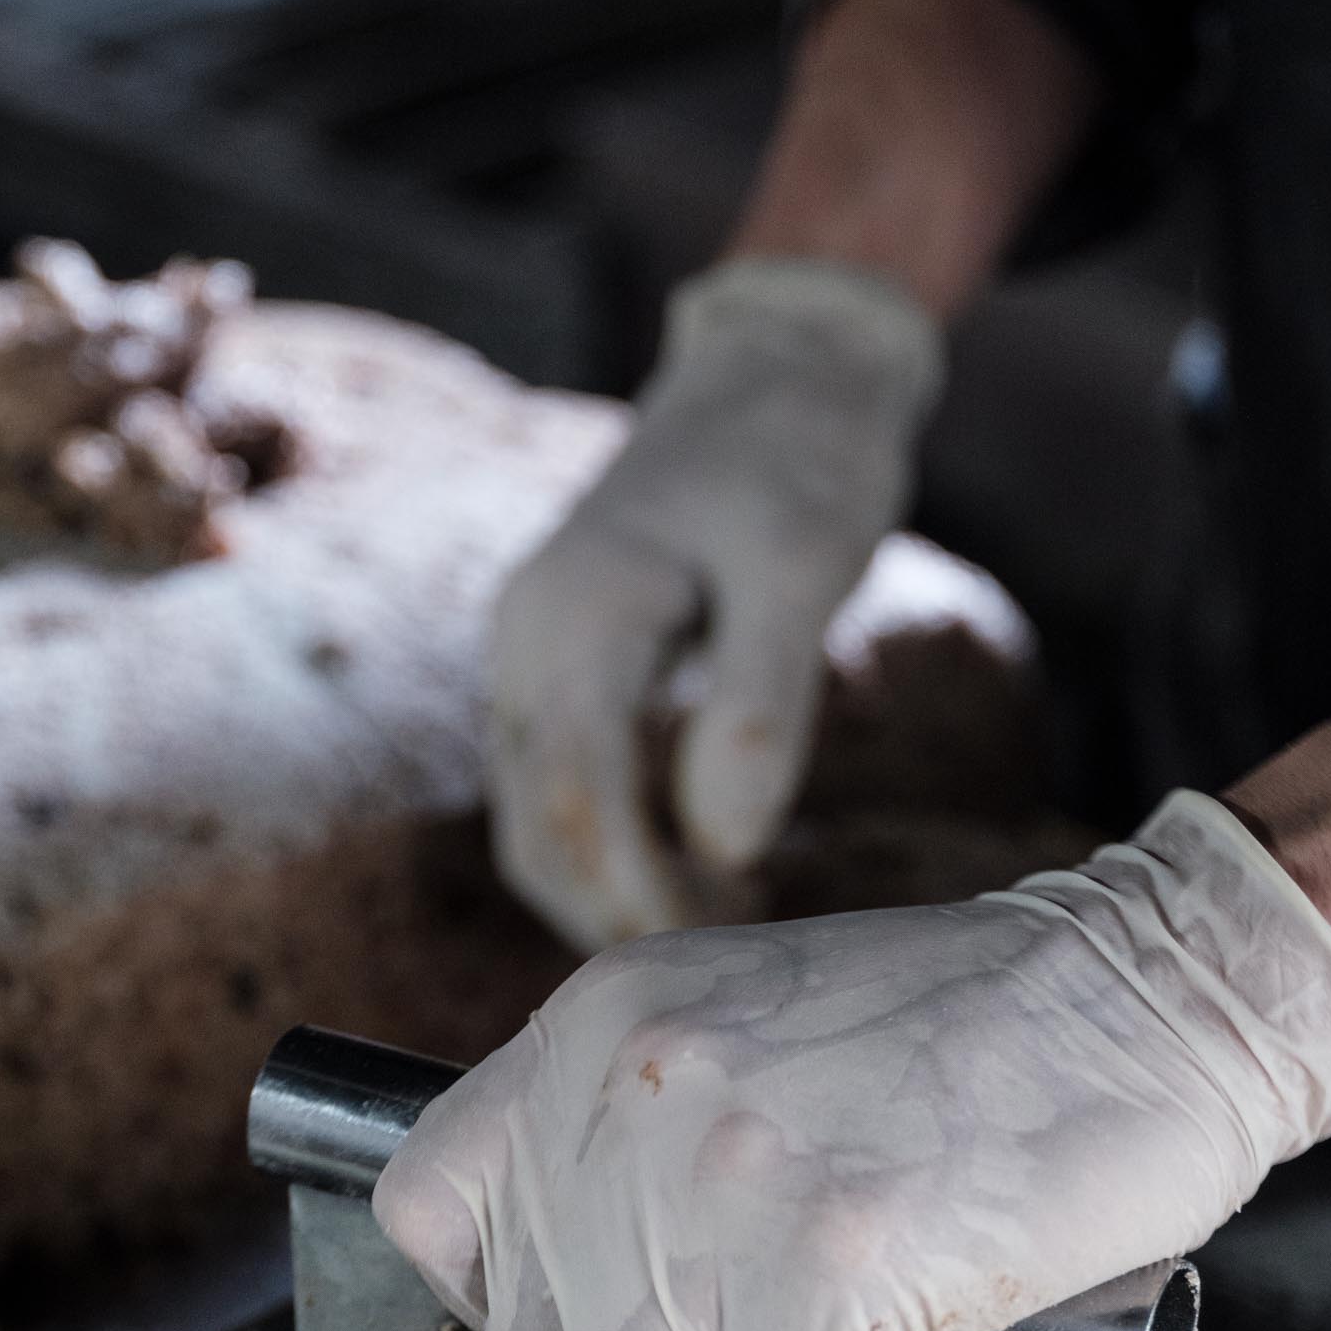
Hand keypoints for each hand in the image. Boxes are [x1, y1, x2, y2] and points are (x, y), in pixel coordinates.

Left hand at [377, 793, 1330, 1330]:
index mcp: (592, 1034)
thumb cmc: (971, 1028)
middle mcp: (627, 1102)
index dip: (515, 1297)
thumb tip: (589, 1291)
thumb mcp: (743, 1019)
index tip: (620, 1309)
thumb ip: (638, 1131)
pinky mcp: (823, 1269)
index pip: (430, 1209)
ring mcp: (718, 1185)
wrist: (1159, 986)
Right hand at [487, 258, 943, 954]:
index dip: (638, 896)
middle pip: (538, 832)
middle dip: (618, 914)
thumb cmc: (802, 458)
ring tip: (719, 924)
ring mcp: (531, 659)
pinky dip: (611, 850)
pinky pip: (557, 792)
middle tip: (724, 961)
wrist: (774, 369)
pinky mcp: (557, 672)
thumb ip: (762, 702)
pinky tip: (698, 866)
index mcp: (574, 616)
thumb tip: (729, 844)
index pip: (579, 801)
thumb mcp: (804, 569)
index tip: (713, 958)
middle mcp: (526, 643)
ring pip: (535, 825)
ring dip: (609, 893)